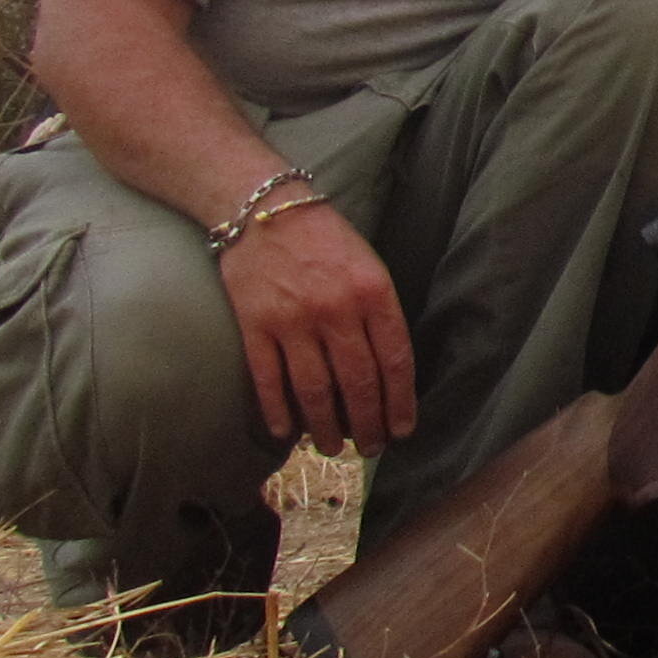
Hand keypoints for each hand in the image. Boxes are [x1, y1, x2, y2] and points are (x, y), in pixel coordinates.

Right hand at [216, 195, 416, 453]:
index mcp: (373, 292)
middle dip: (368, 424)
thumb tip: (388, 372)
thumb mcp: (368, 265)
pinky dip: (277, 411)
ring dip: (326, 427)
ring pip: (315, 390)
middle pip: (358, 383)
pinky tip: (287, 433)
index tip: (402, 430)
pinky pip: (269, 380)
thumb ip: (379, 313)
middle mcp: (336, 309)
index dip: (401, 403)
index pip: (395, 361)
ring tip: (334, 448)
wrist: (263, 209)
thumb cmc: (324, 239)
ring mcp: (293, 320)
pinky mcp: (255, 324)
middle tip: (371, 449)